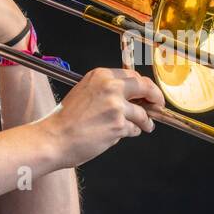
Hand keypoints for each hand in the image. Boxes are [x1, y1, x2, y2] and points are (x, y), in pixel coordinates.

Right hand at [40, 68, 165, 167]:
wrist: (55, 138)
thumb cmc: (66, 120)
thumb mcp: (85, 92)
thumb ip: (106, 90)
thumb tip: (131, 96)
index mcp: (101, 75)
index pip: (133, 75)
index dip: (144, 86)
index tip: (149, 92)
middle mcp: (110, 86)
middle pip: (145, 87)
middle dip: (155, 97)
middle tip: (158, 105)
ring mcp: (116, 105)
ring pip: (142, 113)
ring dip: (145, 121)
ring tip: (145, 126)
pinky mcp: (118, 124)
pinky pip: (134, 128)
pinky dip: (132, 132)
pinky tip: (121, 134)